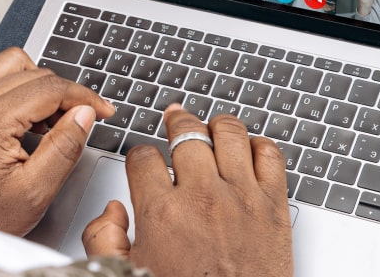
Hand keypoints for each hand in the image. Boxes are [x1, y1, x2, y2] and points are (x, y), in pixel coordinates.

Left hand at [0, 48, 114, 235]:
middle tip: (79, 122)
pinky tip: (27, 120)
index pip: (50, 88)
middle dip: (65, 93)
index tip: (103, 110)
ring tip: (51, 120)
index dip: (84, 97)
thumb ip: (64, 148)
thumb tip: (84, 113)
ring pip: (12, 65)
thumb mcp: (35, 191)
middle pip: (34, 72)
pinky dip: (18, 89)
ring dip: (39, 85)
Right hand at [83, 108, 293, 275]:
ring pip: (229, 132)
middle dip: (177, 122)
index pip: (143, 157)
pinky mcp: (274, 206)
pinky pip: (270, 155)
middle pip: (187, 132)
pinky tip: (248, 150)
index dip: (140, 154)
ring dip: (217, 125)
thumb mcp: (129, 274)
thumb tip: (112, 212)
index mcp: (162, 213)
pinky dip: (259, 145)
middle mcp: (202, 198)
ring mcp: (242, 198)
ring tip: (211, 126)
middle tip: (175, 119)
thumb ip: (105, 240)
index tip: (145, 160)